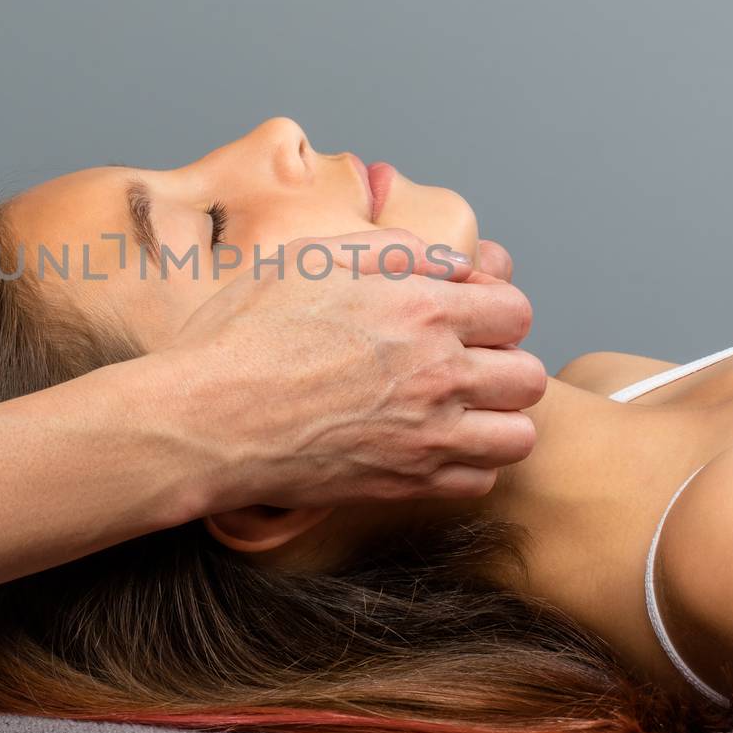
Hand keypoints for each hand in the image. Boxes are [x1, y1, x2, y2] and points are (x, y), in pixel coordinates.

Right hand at [149, 228, 545, 514]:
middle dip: (503, 365)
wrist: (204, 419)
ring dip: (497, 420)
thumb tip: (448, 261)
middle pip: (528, 375)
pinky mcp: (407, 483)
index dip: (493, 311)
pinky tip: (432, 445)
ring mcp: (427, 434)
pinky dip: (468, 465)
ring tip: (458, 410)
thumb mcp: (311, 258)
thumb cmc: (243, 334)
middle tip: (463, 365)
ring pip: (519, 435)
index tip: (465, 318)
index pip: (515, 311)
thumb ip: (392, 250)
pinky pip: (481, 480)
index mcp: (420, 308)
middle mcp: (438, 372)